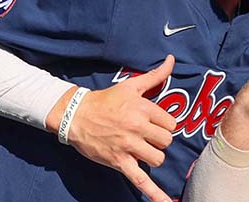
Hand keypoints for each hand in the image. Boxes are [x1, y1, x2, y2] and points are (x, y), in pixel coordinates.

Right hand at [66, 55, 178, 201]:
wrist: (76, 115)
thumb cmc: (106, 100)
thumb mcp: (131, 85)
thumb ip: (156, 75)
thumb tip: (172, 60)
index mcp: (143, 108)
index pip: (170, 123)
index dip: (163, 125)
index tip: (153, 123)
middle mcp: (137, 127)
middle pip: (166, 141)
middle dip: (159, 140)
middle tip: (146, 136)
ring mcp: (128, 146)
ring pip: (158, 158)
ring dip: (153, 156)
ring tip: (142, 150)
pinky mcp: (120, 162)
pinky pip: (141, 181)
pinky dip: (154, 194)